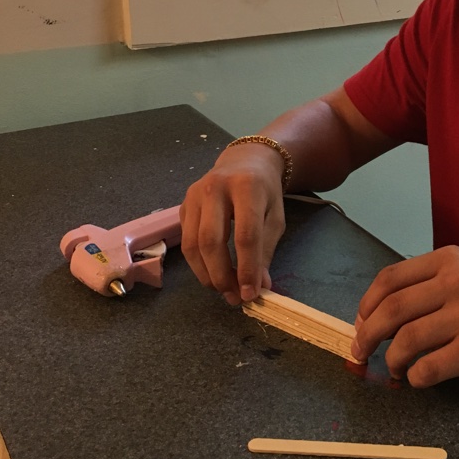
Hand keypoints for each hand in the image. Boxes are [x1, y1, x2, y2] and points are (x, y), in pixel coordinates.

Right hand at [180, 145, 285, 304]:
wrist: (244, 161)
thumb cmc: (264, 191)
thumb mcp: (275, 216)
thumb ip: (266, 250)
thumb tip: (259, 287)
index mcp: (246, 187)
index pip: (245, 234)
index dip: (247, 268)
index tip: (250, 293)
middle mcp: (215, 188)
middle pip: (211, 241)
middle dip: (221, 275)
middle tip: (234, 297)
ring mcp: (194, 195)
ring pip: (192, 244)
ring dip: (206, 274)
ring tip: (223, 290)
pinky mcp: (183, 205)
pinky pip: (185, 242)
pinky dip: (197, 264)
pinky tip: (212, 274)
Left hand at [351, 245, 458, 388]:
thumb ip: (427, 290)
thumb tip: (372, 317)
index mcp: (449, 259)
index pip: (390, 278)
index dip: (366, 305)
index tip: (360, 325)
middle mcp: (458, 280)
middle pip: (392, 309)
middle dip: (367, 335)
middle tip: (361, 353)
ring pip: (405, 340)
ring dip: (392, 360)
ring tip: (396, 369)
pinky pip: (428, 368)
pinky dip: (415, 378)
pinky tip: (419, 379)